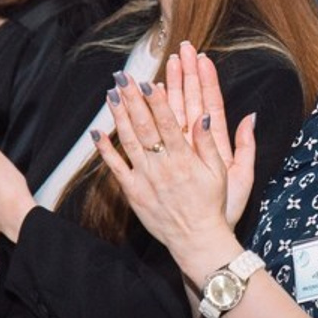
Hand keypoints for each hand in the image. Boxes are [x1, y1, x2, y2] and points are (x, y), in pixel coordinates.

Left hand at [96, 48, 256, 283]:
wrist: (196, 238)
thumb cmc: (211, 203)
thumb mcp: (220, 172)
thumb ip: (209, 143)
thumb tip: (206, 115)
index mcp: (185, 158)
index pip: (168, 123)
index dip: (157, 102)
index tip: (148, 82)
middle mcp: (162, 166)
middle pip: (144, 126)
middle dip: (133, 100)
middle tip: (123, 78)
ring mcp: (145, 178)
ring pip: (128, 142)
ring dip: (118, 116)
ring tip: (112, 94)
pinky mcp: (133, 192)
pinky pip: (116, 168)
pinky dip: (106, 150)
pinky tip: (97, 132)